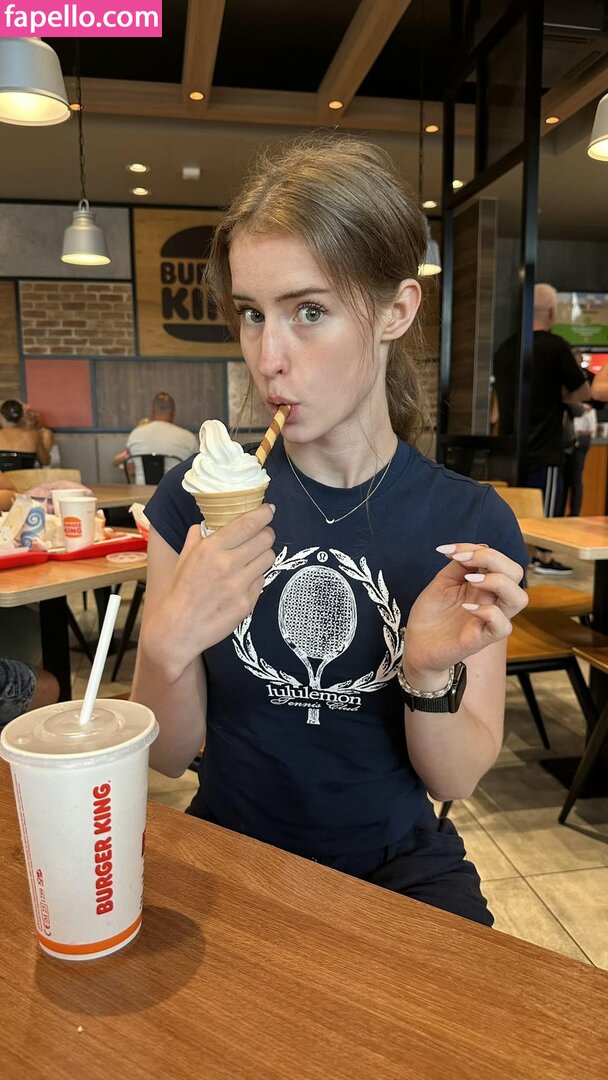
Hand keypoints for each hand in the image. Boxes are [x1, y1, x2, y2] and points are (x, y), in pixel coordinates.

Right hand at [152, 504, 275, 678]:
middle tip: (263, 534)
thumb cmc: (180, 592)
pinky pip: (262, 581)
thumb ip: (196, 538)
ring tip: (254, 558)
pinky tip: (244, 580)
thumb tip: (205, 524)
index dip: (263, 514)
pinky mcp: (248, 602)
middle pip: (265, 538)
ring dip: (264, 554)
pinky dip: (256, 577)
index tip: (268, 510)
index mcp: (211, 549)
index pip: (247, 524)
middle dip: (267, 534)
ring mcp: (240, 585)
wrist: (179, 629)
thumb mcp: (184, 559)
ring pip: (269, 558)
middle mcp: (228, 564)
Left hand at [403, 543, 526, 688]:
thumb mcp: (442, 583)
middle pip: (516, 573)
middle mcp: (492, 600)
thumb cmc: (431, 615)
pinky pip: (503, 626)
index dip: (476, 549)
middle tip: (463, 560)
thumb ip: (458, 566)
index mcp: (484, 585)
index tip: (448, 550)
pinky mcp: (481, 638)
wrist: (417, 645)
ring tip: (471, 580)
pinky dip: (489, 612)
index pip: (499, 560)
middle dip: (494, 559)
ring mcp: (489, 620)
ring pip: (519, 598)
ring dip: (497, 582)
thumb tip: (474, 548)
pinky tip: (467, 607)